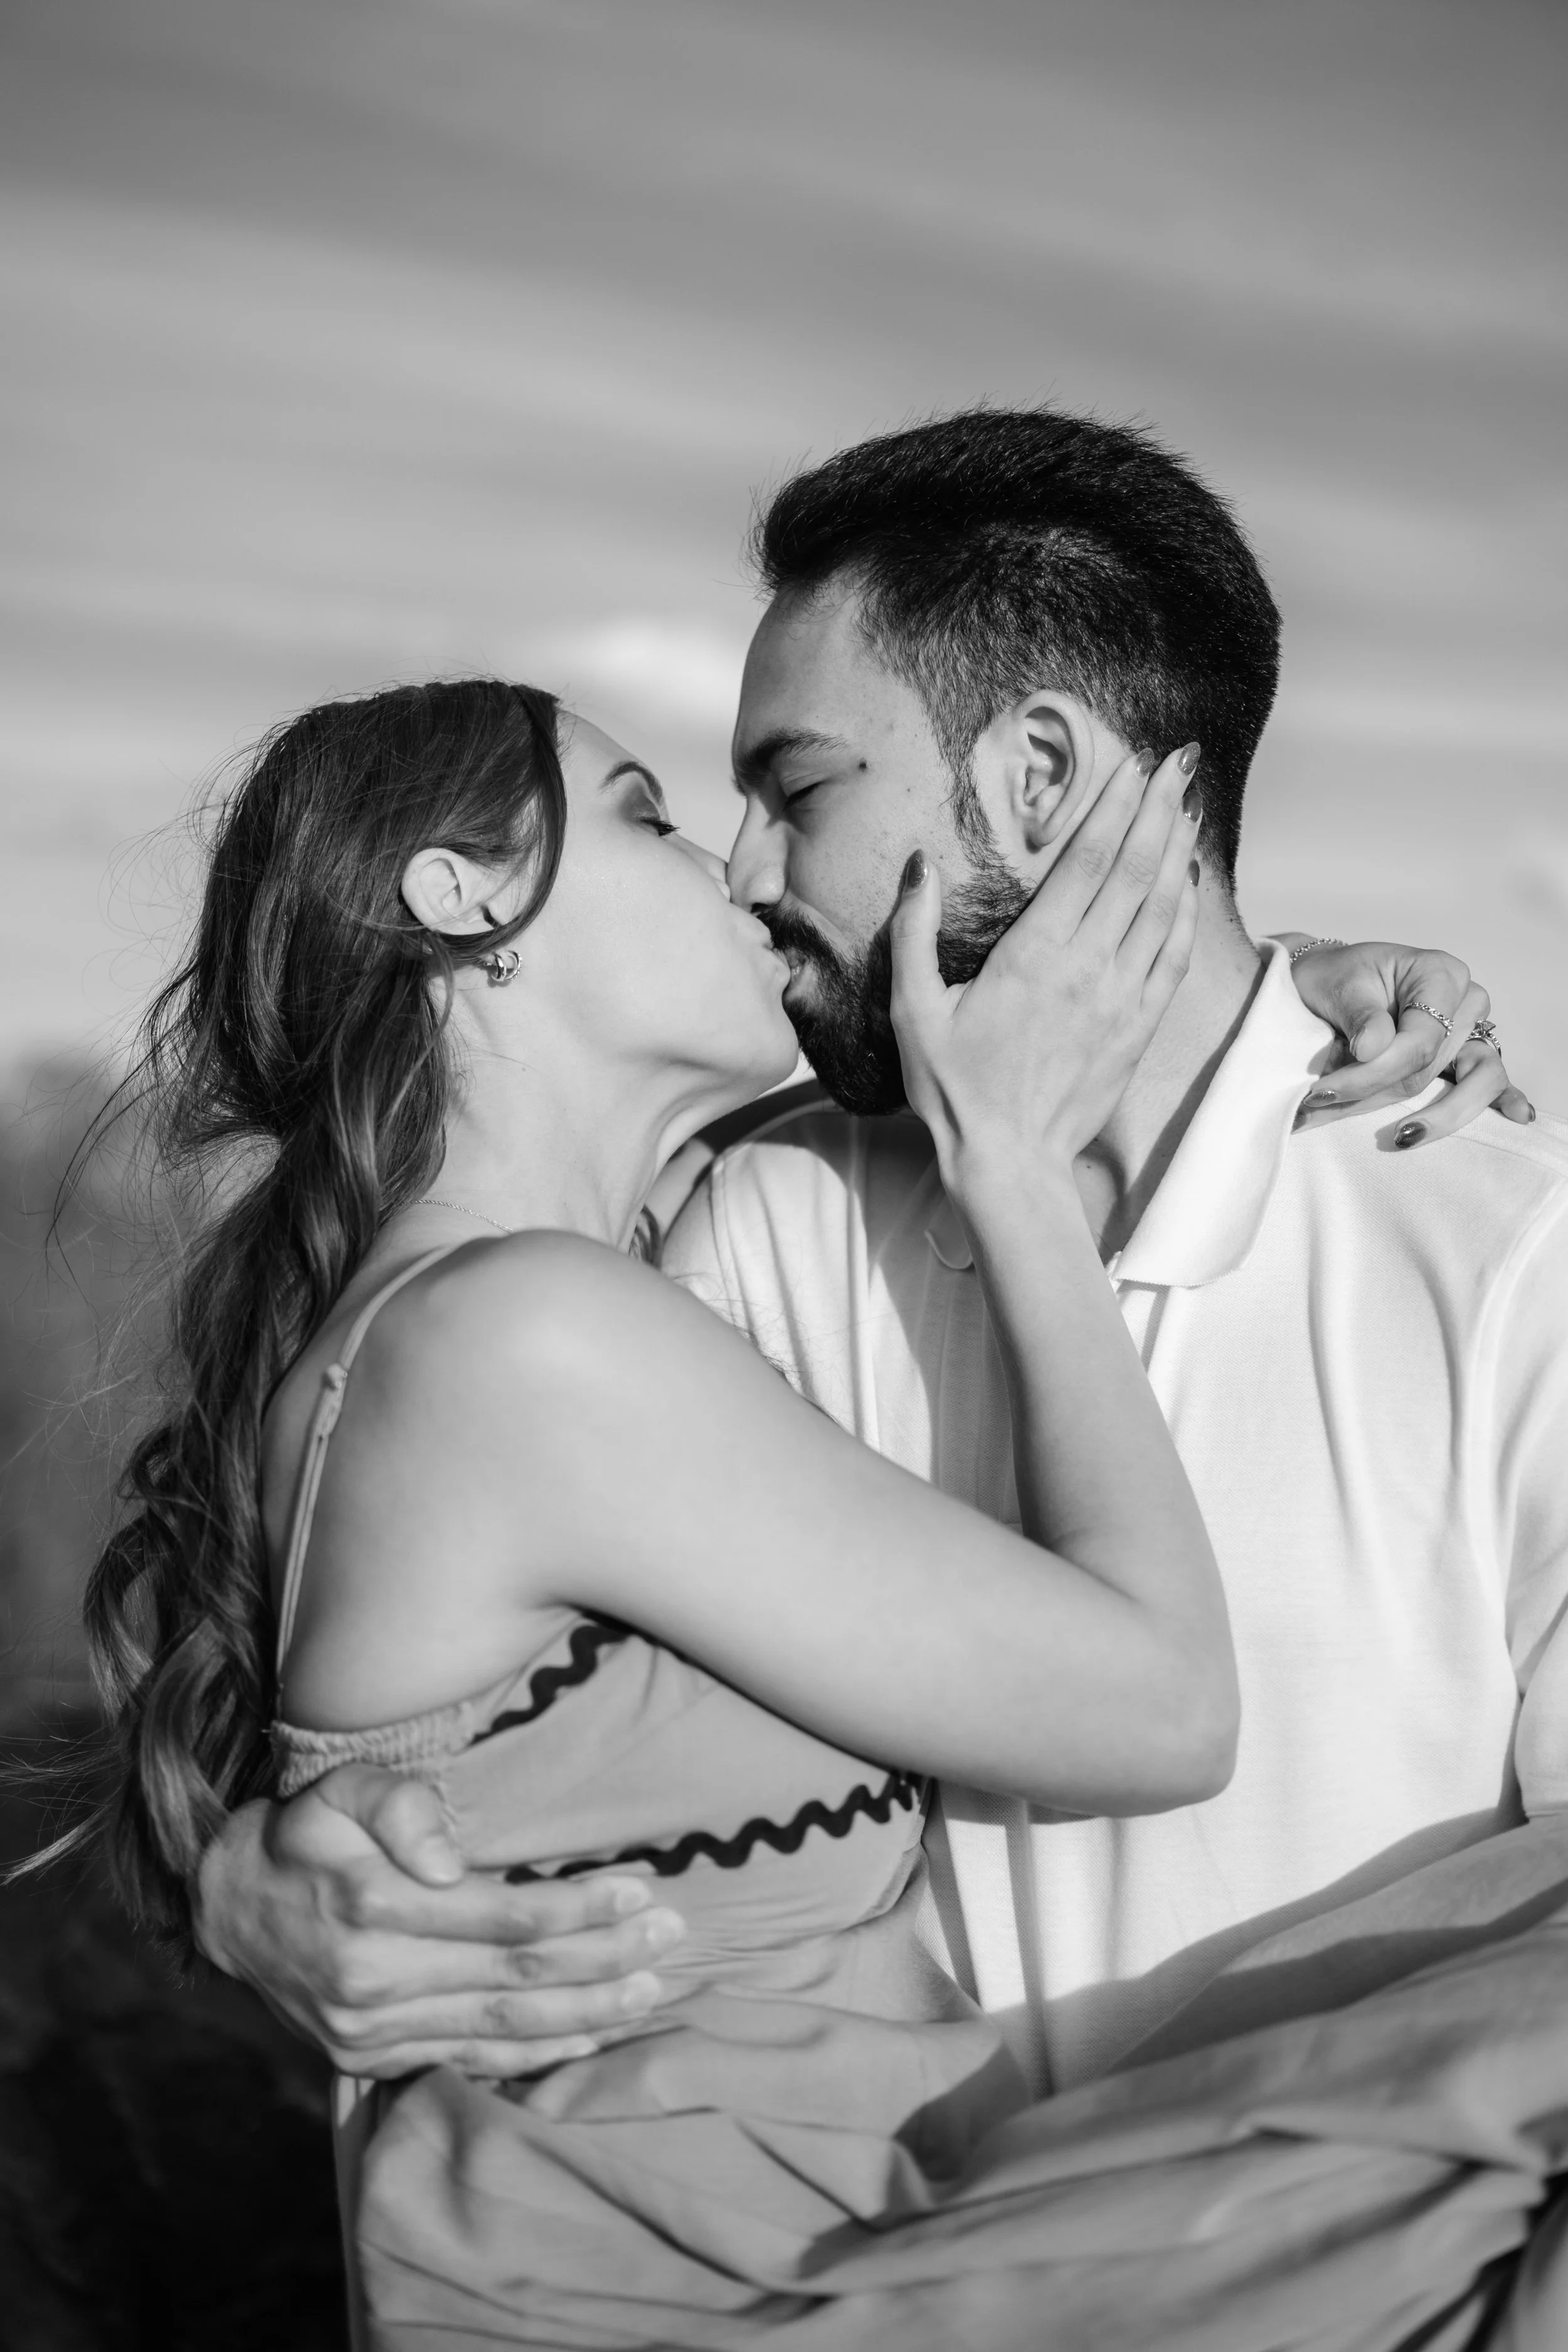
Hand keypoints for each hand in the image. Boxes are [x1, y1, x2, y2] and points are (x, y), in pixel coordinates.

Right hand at [193, 1768, 686, 2077]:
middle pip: (516, 1977)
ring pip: (502, 2029)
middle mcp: (375, 1979)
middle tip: (669, 1936)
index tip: (639, 1890)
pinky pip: (469, 2060)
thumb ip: (395, 1807)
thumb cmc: (304, 1834)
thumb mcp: (338, 1789)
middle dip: (603, 1959)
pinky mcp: (372, 2058)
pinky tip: (589, 2037)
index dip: (578, 1906)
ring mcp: (373, 2030)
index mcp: (373, 1907)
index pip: (504, 1915)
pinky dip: (535, 2056)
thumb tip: (449, 1858)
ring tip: (649, 1992)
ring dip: (585, 2013)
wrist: (229, 1908)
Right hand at [891, 744, 1201, 1180]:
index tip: (1133, 766)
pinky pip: (1175, 955)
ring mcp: (1121, 997)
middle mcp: (1088, 967)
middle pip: (1135, 869)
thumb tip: (918, 866)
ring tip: (1188, 804)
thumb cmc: (954, 1089)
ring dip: (1179, 849)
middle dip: (1158, 809)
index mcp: (1034, 955)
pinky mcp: (1140, 1026)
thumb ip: (913, 934)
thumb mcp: (914, 1011)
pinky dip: (1188, 911)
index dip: (1114, 806)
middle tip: (1177, 763)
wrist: (1010, 1161)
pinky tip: (1190, 880)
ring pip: (1164, 906)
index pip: (1087, 860)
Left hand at [1281, 937, 1533, 1142]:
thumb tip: (1373, 1048)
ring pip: (1461, 1086)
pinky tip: (1516, 1116)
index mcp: (1439, 974)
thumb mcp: (1339, 986)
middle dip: (1376, 1096)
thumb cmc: (1336, 979)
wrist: (1331, 982)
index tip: (1325, 1091)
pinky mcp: (1466, 1056)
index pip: (1419, 1040)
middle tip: (1321, 1108)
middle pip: (1431, 1068)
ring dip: (1422, 1115)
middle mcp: (1465, 1002)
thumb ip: (1361, 1016)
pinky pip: (1490, 1081)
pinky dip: (1503, 1101)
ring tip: (1399, 1137)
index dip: (1373, 1073)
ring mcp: (1471, 1031)